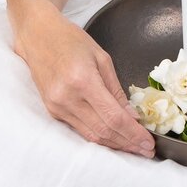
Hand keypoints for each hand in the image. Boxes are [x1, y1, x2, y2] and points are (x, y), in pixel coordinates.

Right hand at [13, 0, 155, 157]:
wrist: (37, 36)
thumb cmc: (71, 40)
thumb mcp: (101, 57)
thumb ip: (116, 89)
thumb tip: (131, 116)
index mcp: (83, 80)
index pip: (113, 117)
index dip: (133, 133)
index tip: (149, 142)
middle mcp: (67, 98)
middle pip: (103, 131)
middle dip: (128, 143)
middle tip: (146, 150)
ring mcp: (57, 107)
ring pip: (91, 135)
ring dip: (114, 145)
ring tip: (134, 148)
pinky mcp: (52, 111)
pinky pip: (79, 130)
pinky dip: (98, 136)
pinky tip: (113, 138)